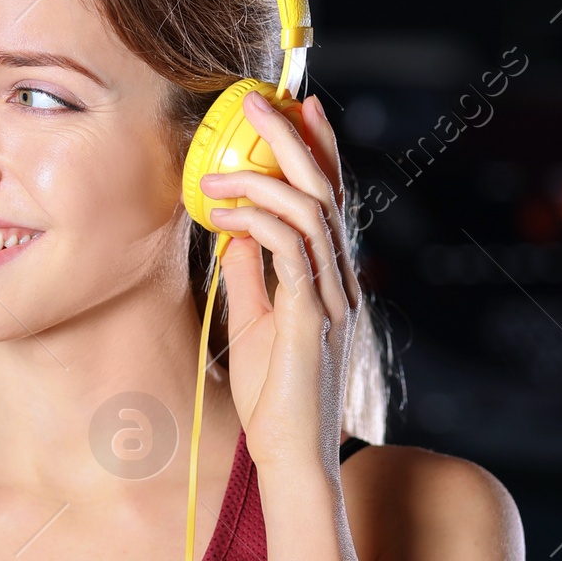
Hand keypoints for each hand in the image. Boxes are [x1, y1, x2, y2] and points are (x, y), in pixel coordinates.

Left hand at [198, 92, 360, 477]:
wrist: (292, 461)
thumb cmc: (277, 401)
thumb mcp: (259, 324)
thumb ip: (254, 277)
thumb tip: (235, 232)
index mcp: (332, 282)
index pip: (332, 202)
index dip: (320, 151)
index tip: (299, 107)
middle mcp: (341, 283)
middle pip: (327, 192)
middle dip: (295, 138)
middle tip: (262, 100)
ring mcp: (332, 300)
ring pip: (312, 211)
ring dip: (263, 176)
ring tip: (220, 163)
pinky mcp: (311, 318)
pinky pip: (292, 250)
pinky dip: (258, 220)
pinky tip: (224, 214)